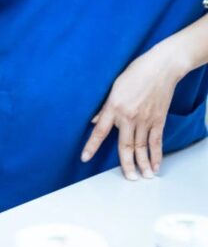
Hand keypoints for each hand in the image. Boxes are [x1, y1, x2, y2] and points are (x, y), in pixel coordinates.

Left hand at [82, 44, 183, 179]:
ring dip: (142, 164)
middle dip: (126, 164)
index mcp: (114, 107)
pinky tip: (155, 165)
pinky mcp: (158, 120)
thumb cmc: (135, 73)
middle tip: (128, 178)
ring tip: (143, 177)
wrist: (161, 68)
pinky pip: (156, 141)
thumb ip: (104, 107)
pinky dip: (156, 155)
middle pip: (125, 145)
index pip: (100, 131)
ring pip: (142, 147)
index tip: (85, 158)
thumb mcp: (113, 87)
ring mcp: (145, 119)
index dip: (91, 146)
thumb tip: (95, 121)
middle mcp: (129, 116)